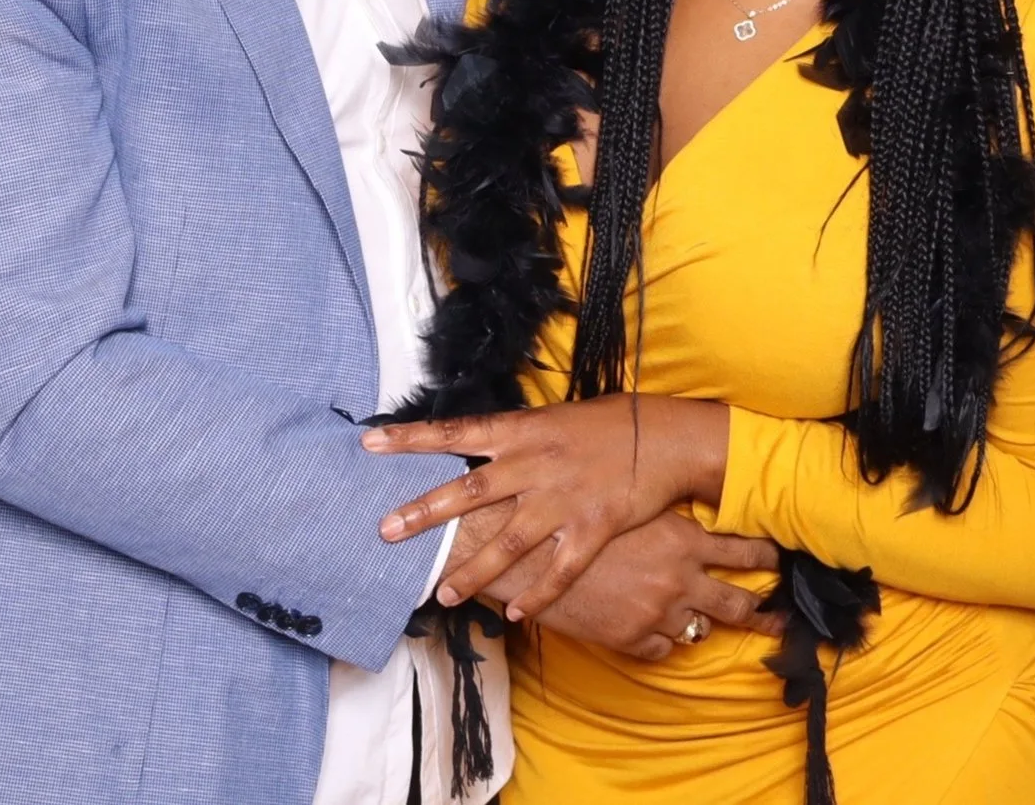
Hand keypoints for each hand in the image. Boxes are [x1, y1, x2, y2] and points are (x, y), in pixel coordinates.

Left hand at [366, 395, 730, 620]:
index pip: (456, 433)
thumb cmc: (606, 424)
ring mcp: (562, 499)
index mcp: (522, 431)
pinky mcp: (591, 528)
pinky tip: (512, 615)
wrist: (664, 437)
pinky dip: (535, 595)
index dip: (411, 439)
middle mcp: (535, 464)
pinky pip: (558, 570)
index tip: (370, 445)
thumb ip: (515, 438)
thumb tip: (475, 446)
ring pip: (508, 540)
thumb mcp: (552, 420)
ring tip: (442, 593)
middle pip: (469, 491)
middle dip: (426, 512)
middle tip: (386, 529)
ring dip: (474, 570)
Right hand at [488, 513, 778, 661]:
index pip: (745, 551)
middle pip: (739, 602)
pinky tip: (656, 630)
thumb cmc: (576, 516)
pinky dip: (664, 640)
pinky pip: (665, 649)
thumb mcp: (631, 505)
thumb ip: (665, 514)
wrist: (530, 552)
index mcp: (682, 539)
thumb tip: (688, 513)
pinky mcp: (633, 639)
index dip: (767, 558)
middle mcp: (679, 579)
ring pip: (701, 630)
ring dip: (703, 624)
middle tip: (777, 616)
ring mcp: (658, 613)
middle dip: (762, 612)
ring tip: (708, 624)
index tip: (778, 561)